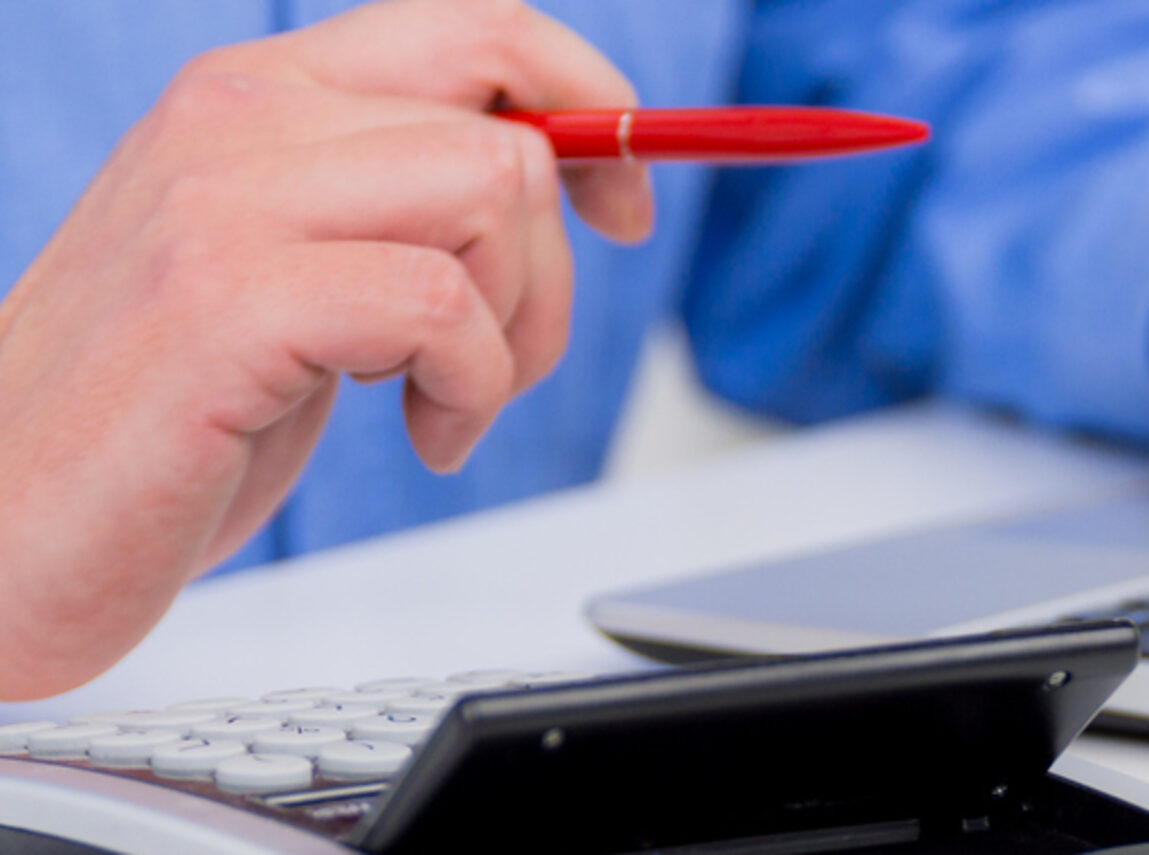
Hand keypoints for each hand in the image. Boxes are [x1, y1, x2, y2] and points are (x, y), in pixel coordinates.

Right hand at [0, 0, 651, 698]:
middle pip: (510, 136)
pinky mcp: (223, 300)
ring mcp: (224, 201)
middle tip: (502, 365)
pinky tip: (423, 436)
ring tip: (446, 407)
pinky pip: (441, 305)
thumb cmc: (164, 414)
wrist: (0, 530)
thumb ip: (401, 207)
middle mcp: (239, 119)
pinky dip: (470, 389)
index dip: (587, 108)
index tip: (622, 206)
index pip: (476, 32)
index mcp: (260, 97)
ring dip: (514, 336)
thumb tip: (558, 180)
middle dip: (550, 274)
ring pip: (494, 196)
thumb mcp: (298, 276)